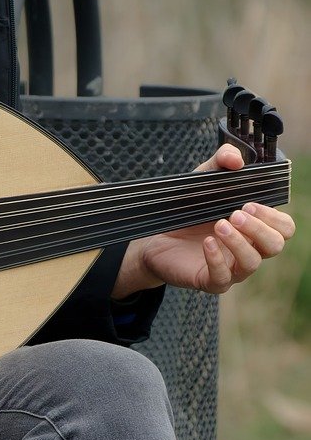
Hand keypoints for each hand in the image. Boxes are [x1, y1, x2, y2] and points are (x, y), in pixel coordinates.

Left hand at [113, 143, 294, 297]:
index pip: (284, 227)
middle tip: (237, 213)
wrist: (155, 236)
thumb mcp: (203, 179)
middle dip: (260, 228)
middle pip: (275, 245)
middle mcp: (249, 248)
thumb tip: (236, 159)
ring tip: (219, 225)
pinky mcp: (211, 280)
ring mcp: (232, 267)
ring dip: (238, 242)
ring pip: (252, 263)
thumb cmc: (189, 209)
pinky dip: (216, 259)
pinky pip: (223, 277)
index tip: (250, 203)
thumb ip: (221, 161)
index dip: (273, 216)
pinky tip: (206, 242)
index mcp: (255, 227)